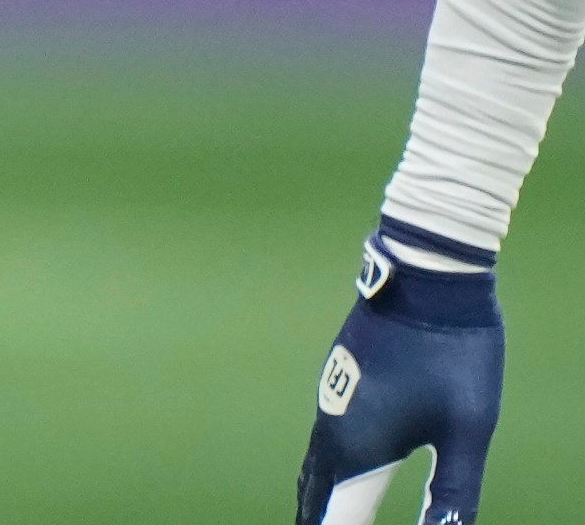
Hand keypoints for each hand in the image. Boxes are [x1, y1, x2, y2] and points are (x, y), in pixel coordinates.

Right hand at [296, 219, 503, 524]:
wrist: (425, 280)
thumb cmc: (453, 356)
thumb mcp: (466, 433)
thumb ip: (454, 493)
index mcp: (357, 446)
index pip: (333, 515)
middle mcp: (333, 424)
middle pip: (314, 490)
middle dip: (316, 519)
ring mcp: (332, 396)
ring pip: (317, 460)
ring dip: (319, 492)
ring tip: (324, 512)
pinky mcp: (341, 375)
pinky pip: (324, 435)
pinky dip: (327, 464)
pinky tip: (342, 462)